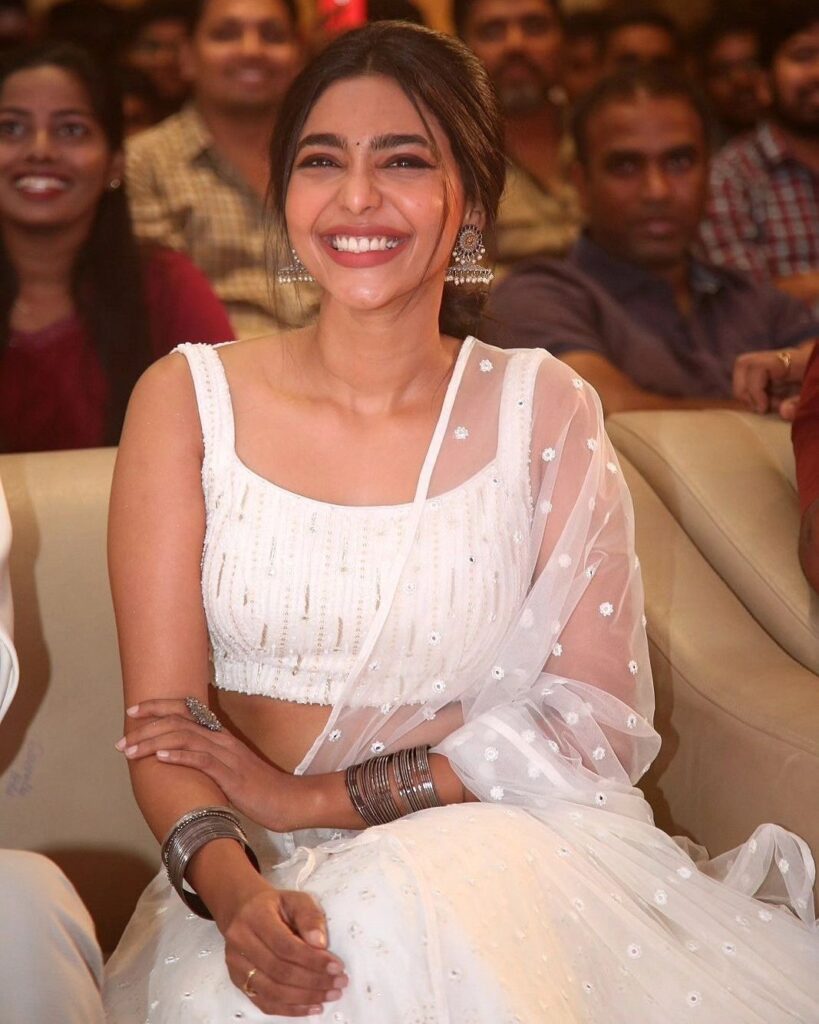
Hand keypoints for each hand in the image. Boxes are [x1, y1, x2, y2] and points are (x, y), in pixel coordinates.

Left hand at [117, 698, 307, 830]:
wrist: (288, 801)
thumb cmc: (259, 790)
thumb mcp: (229, 771)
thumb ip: (207, 762)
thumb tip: (179, 764)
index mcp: (221, 736)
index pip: (186, 710)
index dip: (158, 707)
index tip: (132, 711)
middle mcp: (223, 740)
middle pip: (180, 721)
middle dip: (146, 727)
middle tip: (121, 741)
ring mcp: (228, 756)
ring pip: (186, 737)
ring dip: (154, 741)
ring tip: (131, 750)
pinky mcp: (232, 775)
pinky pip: (203, 759)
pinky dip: (180, 755)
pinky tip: (161, 756)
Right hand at [221, 877, 347, 1016]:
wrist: (242, 910)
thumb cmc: (275, 905)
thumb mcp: (295, 899)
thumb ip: (309, 916)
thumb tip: (320, 943)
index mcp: (255, 918)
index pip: (285, 945)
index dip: (312, 959)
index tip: (337, 966)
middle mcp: (241, 943)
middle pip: (279, 971)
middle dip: (314, 981)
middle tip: (340, 982)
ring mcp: (236, 966)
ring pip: (272, 991)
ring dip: (305, 997)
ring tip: (331, 995)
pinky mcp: (239, 982)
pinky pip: (265, 1003)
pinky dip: (291, 1009)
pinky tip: (312, 1007)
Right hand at [733, 347, 809, 417]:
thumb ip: (803, 403)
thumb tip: (784, 411)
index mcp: (794, 361)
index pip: (758, 366)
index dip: (754, 389)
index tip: (763, 409)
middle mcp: (781, 359)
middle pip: (744, 364)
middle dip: (743, 389)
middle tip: (758, 408)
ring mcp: (776, 366)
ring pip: (745, 372)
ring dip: (749, 393)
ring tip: (767, 408)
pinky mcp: (775, 374)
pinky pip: (754, 380)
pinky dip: (756, 396)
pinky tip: (771, 406)